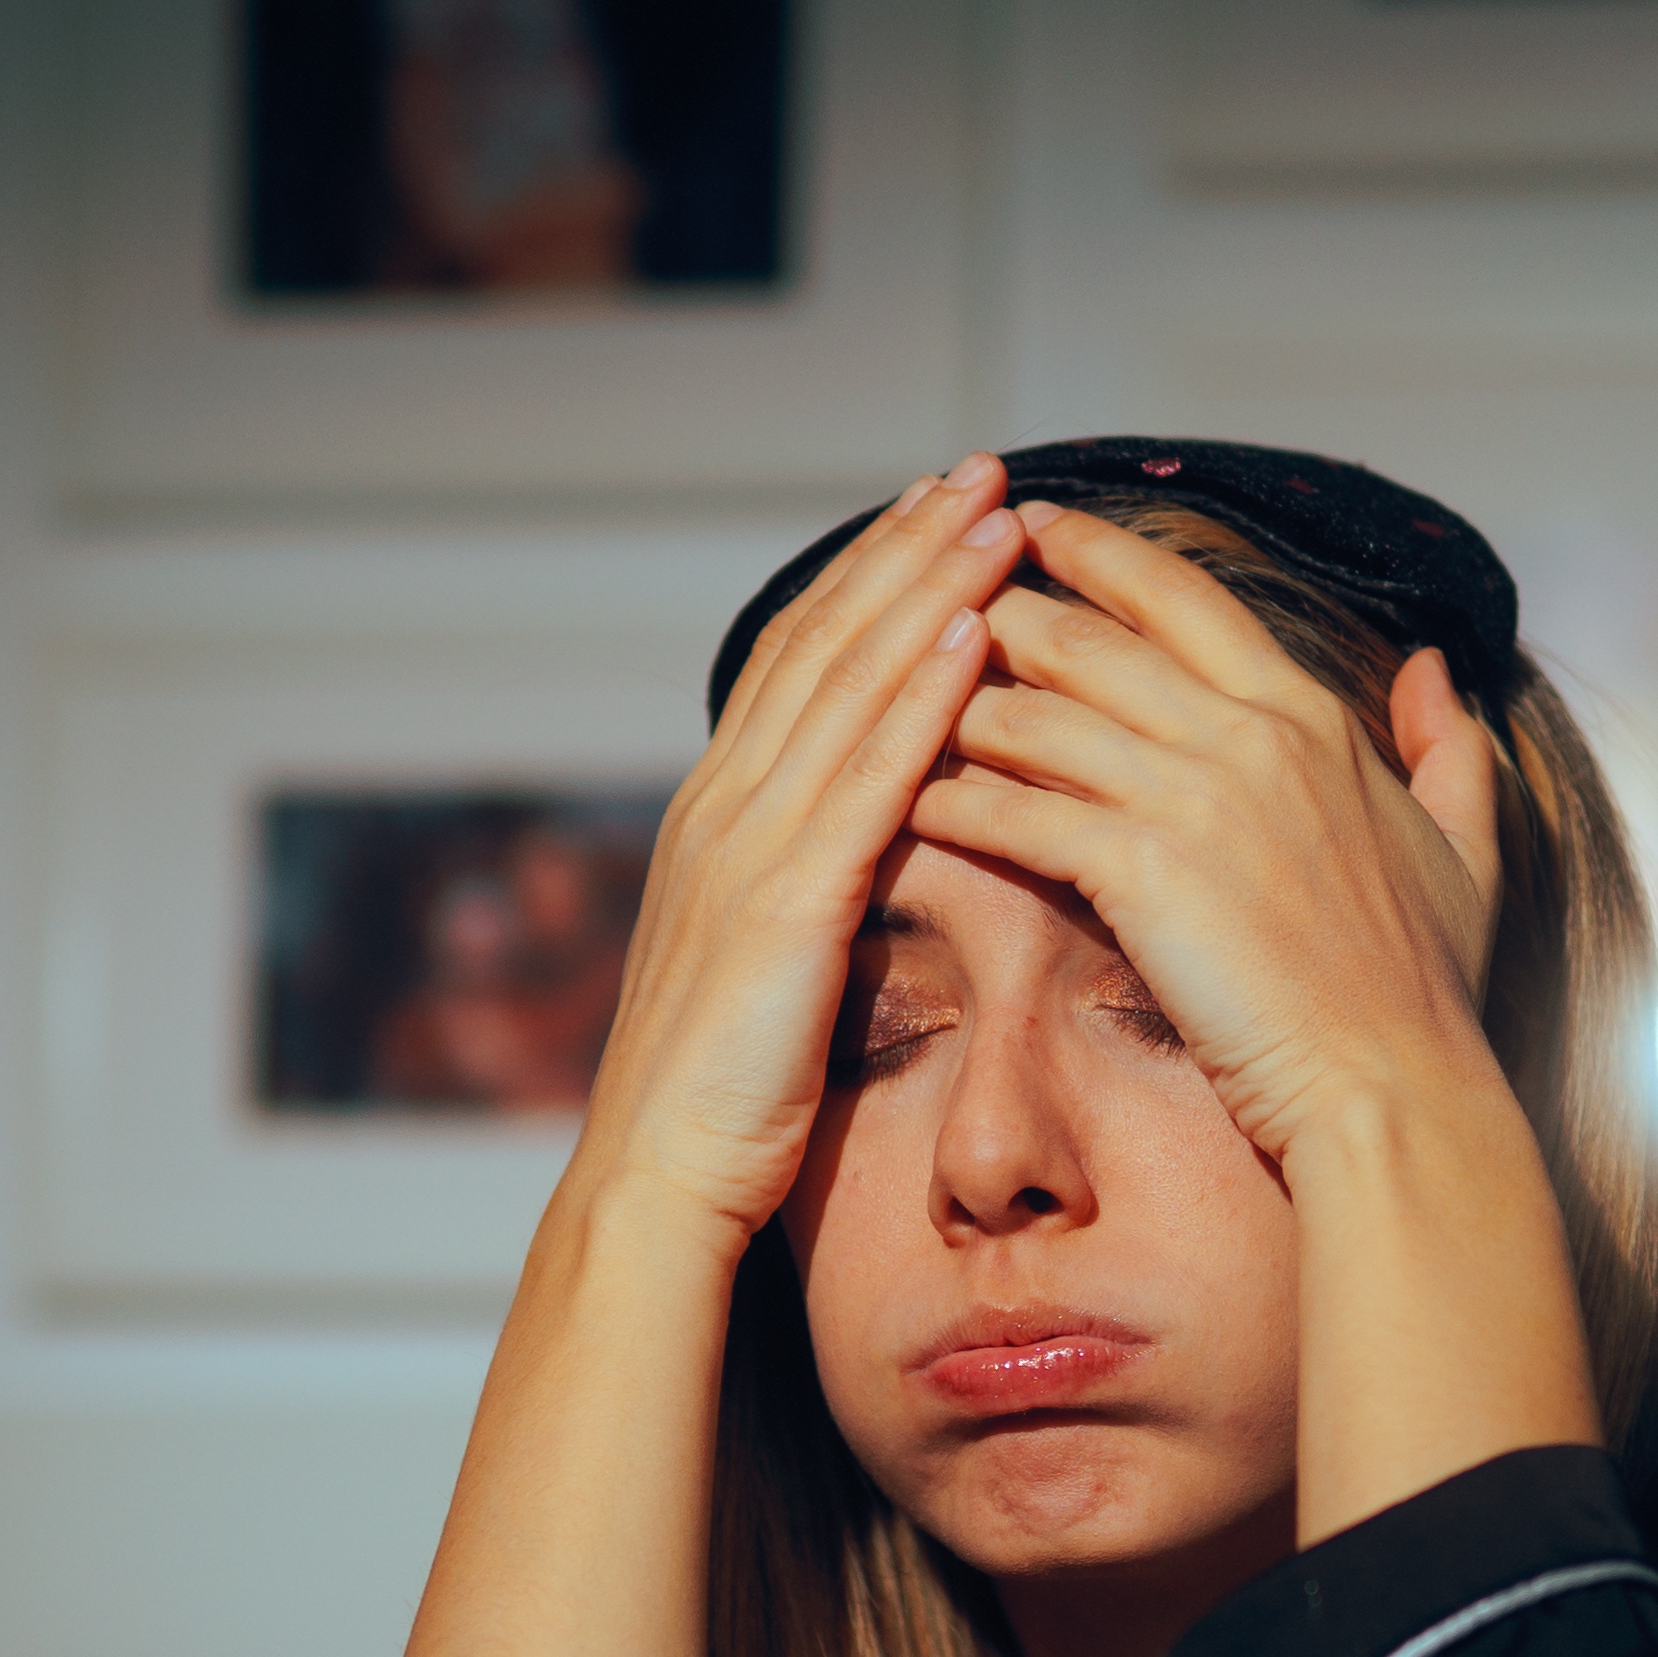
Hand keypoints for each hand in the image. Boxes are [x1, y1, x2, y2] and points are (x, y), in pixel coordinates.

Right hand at [566, 459, 1022, 1242]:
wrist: (659, 1183)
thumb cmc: (722, 1099)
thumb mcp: (765, 965)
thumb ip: (802, 887)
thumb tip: (864, 846)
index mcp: (719, 818)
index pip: (801, 664)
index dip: (869, 580)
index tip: (935, 514)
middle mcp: (723, 808)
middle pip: (824, 643)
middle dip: (904, 550)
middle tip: (979, 473)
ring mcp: (746, 848)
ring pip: (847, 685)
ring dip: (926, 591)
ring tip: (998, 519)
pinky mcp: (783, 903)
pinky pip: (866, 777)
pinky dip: (919, 696)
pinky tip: (973, 637)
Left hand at [900, 502, 1505, 1170]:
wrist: (1393, 1086)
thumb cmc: (1425, 989)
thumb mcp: (1466, 846)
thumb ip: (1447, 748)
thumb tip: (1430, 669)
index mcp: (1310, 714)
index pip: (1183, 597)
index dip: (1100, 552)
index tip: (1037, 525)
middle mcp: (1246, 735)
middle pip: (1087, 639)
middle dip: (999, 615)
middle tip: (934, 607)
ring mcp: (1190, 799)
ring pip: (1035, 716)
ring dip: (958, 706)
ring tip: (902, 708)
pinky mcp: (1140, 873)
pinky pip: (1017, 814)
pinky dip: (957, 804)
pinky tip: (911, 805)